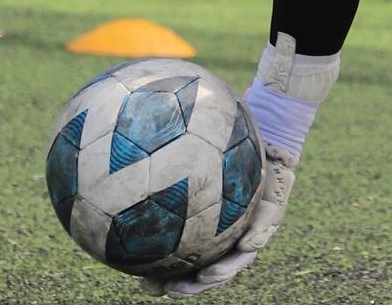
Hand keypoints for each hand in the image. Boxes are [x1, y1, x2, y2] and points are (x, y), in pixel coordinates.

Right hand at [139, 36, 337, 297]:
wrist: (271, 105)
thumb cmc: (227, 113)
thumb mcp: (190, 124)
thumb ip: (160, 134)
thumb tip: (112, 132)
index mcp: (209, 209)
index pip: (184, 247)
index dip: (164, 268)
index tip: (139, 279)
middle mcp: (231, 215)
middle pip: (208, 260)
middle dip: (186, 282)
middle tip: (160, 290)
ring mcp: (257, 210)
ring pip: (240, 254)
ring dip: (223, 271)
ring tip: (202, 280)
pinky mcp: (279, 197)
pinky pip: (269, 222)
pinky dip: (257, 235)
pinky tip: (246, 246)